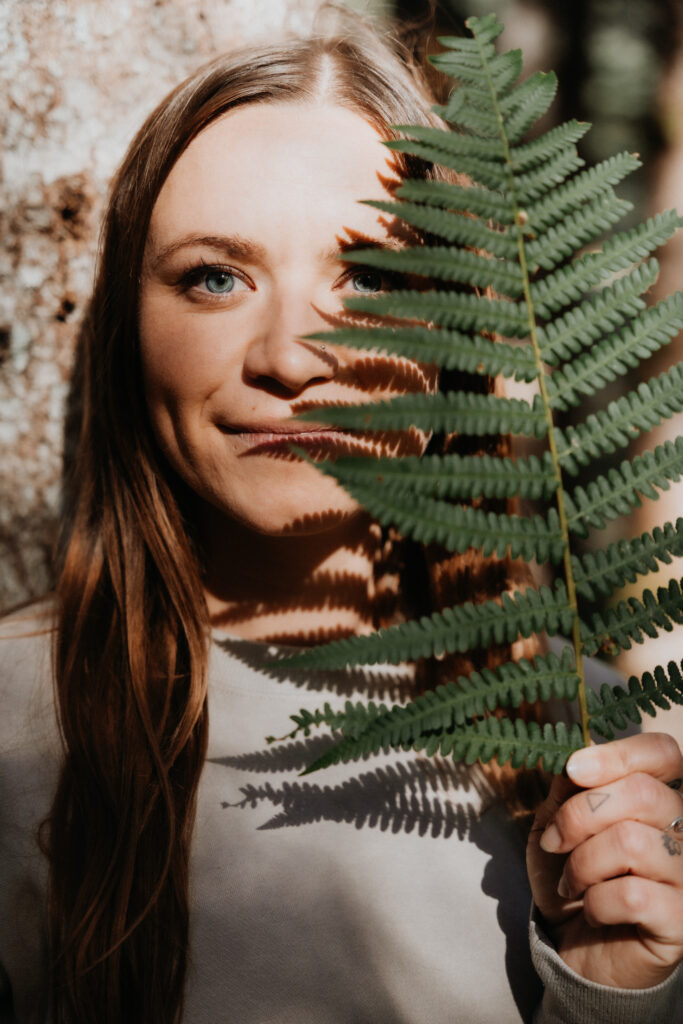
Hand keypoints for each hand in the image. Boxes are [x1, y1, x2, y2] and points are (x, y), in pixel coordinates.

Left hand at [527, 733, 682, 988]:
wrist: (572, 947)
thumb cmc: (569, 876)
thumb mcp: (555, 821)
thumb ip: (569, 785)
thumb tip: (577, 756)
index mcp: (657, 797)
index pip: (664, 752)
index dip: (618, 755)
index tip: (573, 770)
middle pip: (642, 794)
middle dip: (580, 815)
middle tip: (556, 842)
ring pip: (632, 843)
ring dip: (582, 863)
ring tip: (572, 882)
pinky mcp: (681, 921)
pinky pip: (633, 895)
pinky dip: (596, 901)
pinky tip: (592, 910)